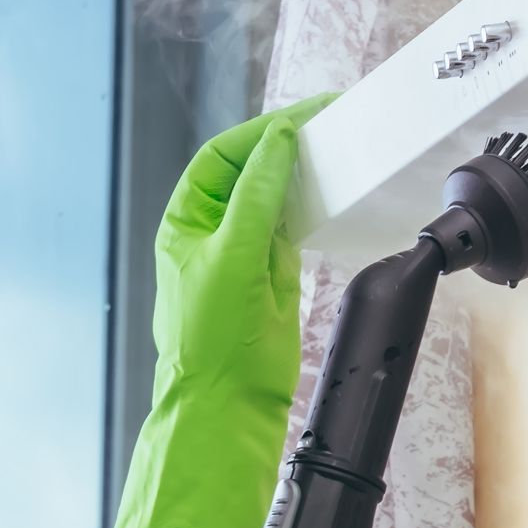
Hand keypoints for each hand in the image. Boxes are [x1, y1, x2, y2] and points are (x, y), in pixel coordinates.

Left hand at [99, 95, 332, 527]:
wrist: (229, 412)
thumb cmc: (214, 345)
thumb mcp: (235, 256)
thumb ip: (258, 195)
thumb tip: (277, 144)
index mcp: (187, 221)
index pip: (224, 155)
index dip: (264, 130)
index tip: (308, 115)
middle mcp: (213, 234)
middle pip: (251, 170)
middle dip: (289, 144)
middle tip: (333, 122)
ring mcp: (244, 257)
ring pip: (276, 199)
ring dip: (305, 175)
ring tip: (340, 152)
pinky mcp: (273, 283)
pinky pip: (294, 232)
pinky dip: (314, 211)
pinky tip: (334, 199)